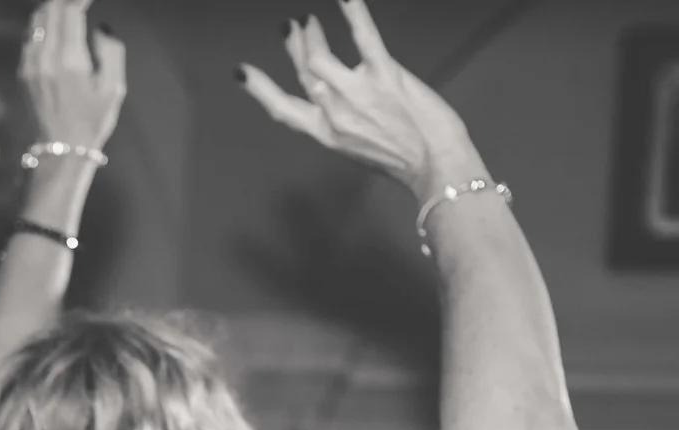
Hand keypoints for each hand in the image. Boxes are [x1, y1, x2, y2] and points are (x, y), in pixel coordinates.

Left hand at [19, 0, 125, 154]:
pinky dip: (43, 25)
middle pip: (49, 10)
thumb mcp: (113, 89)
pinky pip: (31, 37)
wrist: (60, 150)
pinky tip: (55, 26)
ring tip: (68, 7)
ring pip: (37, 21)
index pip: (69, 11)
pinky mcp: (23, 72)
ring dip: (52, 8)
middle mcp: (45, 59)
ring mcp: (30, 65)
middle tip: (80, 1)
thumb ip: (111, 51)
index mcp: (69, 61)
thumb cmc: (91, 121)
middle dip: (65, 0)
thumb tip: (100, 28)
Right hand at [237, 1, 475, 197]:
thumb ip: (345, 122)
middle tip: (292, 27)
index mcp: (326, 135)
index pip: (283, 110)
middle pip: (303, 73)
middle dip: (295, 47)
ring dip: (312, 34)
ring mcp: (356, 94)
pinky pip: (363, 38)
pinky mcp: (384, 76)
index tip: (243, 73)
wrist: (435, 166)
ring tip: (312, 20)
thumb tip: (340, 96)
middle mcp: (334, 114)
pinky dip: (353, 12)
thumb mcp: (362, 148)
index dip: (260, 90)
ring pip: (320, 56)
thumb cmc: (406, 161)